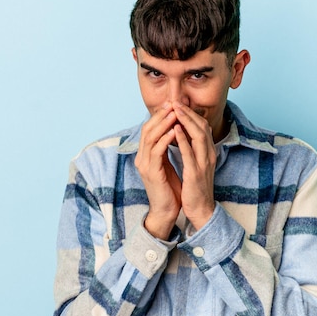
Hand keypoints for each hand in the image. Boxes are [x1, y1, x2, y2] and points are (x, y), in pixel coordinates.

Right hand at [135, 102, 181, 238]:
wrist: (167, 211)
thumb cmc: (170, 188)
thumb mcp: (167, 164)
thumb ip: (166, 149)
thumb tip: (174, 130)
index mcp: (145, 156)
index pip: (149, 129)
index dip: (159, 116)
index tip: (172, 105)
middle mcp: (141, 158)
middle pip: (147, 129)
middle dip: (160, 115)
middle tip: (173, 104)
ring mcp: (144, 165)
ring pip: (150, 137)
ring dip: (163, 124)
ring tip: (175, 113)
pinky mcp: (151, 173)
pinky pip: (156, 151)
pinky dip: (165, 139)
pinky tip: (174, 131)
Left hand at [172, 101, 216, 229]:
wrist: (201, 210)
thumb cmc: (194, 188)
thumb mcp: (195, 165)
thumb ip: (191, 150)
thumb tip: (181, 133)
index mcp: (208, 152)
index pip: (202, 126)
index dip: (191, 114)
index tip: (179, 104)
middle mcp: (209, 155)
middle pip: (202, 126)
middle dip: (188, 112)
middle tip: (176, 101)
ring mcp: (204, 163)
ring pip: (198, 135)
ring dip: (186, 120)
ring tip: (175, 109)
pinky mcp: (196, 173)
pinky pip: (190, 152)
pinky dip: (182, 139)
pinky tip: (174, 129)